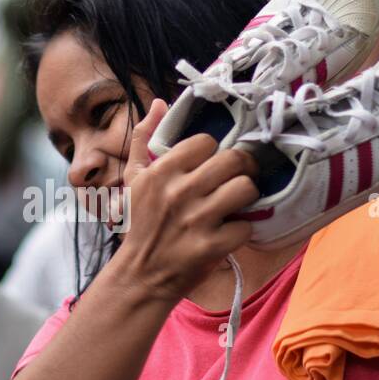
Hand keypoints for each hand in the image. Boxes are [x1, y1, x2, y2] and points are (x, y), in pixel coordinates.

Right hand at [108, 100, 258, 305]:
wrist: (139, 277)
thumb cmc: (139, 225)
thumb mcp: (133, 180)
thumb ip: (142, 138)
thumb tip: (158, 102)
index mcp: (160, 172)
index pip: (205, 141)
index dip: (212, 152)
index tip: (209, 165)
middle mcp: (179, 192)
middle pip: (233, 160)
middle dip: (240, 169)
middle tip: (236, 178)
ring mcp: (197, 220)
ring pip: (245, 189)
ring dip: (245, 197)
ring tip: (235, 203)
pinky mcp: (211, 247)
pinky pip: (245, 226)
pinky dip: (241, 231)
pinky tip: (229, 232)